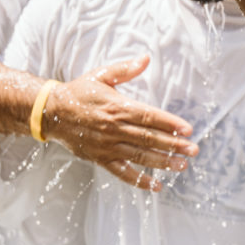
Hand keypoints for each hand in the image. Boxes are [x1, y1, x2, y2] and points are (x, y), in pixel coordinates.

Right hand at [42, 55, 198, 191]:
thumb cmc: (79, 92)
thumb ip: (125, 69)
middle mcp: (114, 128)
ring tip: (182, 166)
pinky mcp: (101, 159)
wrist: (51, 112)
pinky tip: (156, 186)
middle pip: (149, 138)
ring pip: (140, 157)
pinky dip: (140, 181)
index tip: (187, 129)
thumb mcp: (101, 75)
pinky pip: (123, 173)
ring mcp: (108, 146)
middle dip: (173, 145)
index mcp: (117, 107)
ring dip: (162, 162)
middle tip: (193, 150)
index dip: (169, 124)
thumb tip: (146, 59)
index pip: (149, 116)